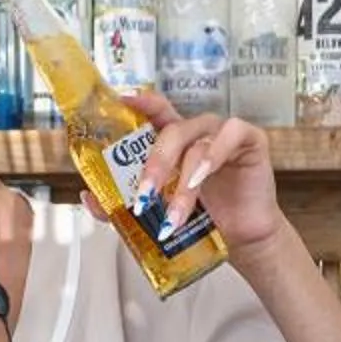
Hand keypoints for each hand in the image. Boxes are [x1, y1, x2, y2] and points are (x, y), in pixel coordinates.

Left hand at [121, 91, 285, 251]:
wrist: (242, 240)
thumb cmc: (204, 219)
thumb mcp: (160, 211)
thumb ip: (125, 202)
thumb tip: (90, 197)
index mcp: (175, 140)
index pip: (156, 112)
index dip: (141, 103)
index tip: (123, 101)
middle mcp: (198, 131)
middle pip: (171, 131)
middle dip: (154, 164)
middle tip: (144, 195)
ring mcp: (224, 133)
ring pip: (196, 145)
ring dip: (182, 182)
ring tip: (174, 214)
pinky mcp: (250, 139)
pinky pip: (230, 136)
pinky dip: (213, 157)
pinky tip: (201, 180)